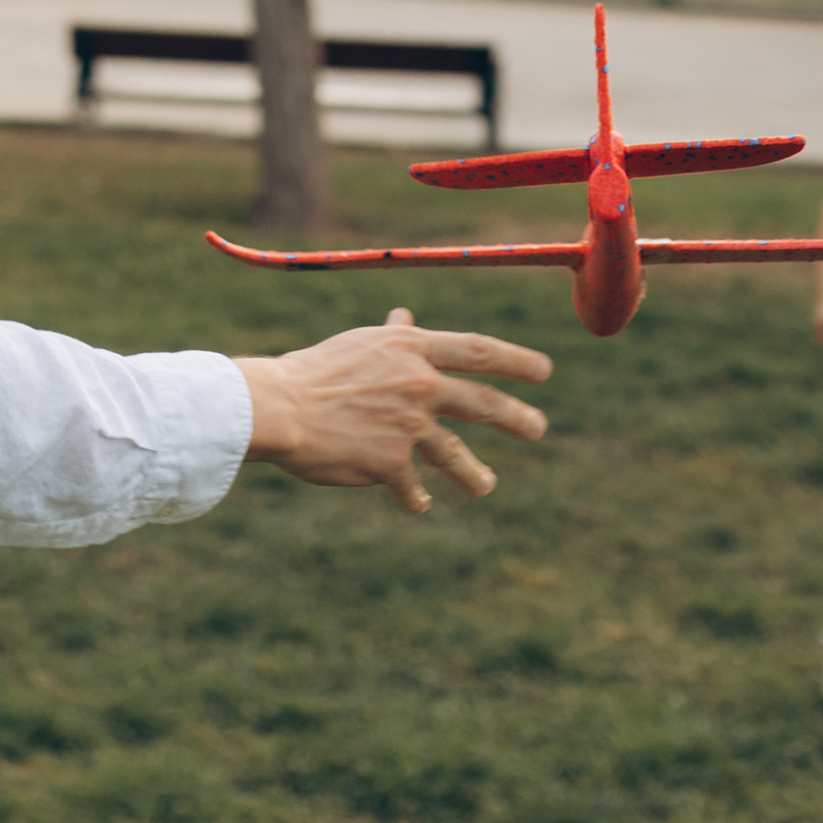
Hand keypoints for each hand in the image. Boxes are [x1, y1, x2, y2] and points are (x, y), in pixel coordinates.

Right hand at [233, 308, 549, 513]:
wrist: (278, 407)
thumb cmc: (311, 371)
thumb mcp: (358, 345)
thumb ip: (391, 339)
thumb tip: (406, 318)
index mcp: (411, 350)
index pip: (477, 351)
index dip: (515, 360)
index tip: (543, 370)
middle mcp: (419, 384)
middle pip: (482, 404)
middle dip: (515, 417)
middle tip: (538, 428)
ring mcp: (408, 425)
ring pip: (455, 454)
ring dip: (473, 473)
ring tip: (486, 485)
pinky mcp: (391, 463)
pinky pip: (411, 486)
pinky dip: (414, 497)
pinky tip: (418, 504)